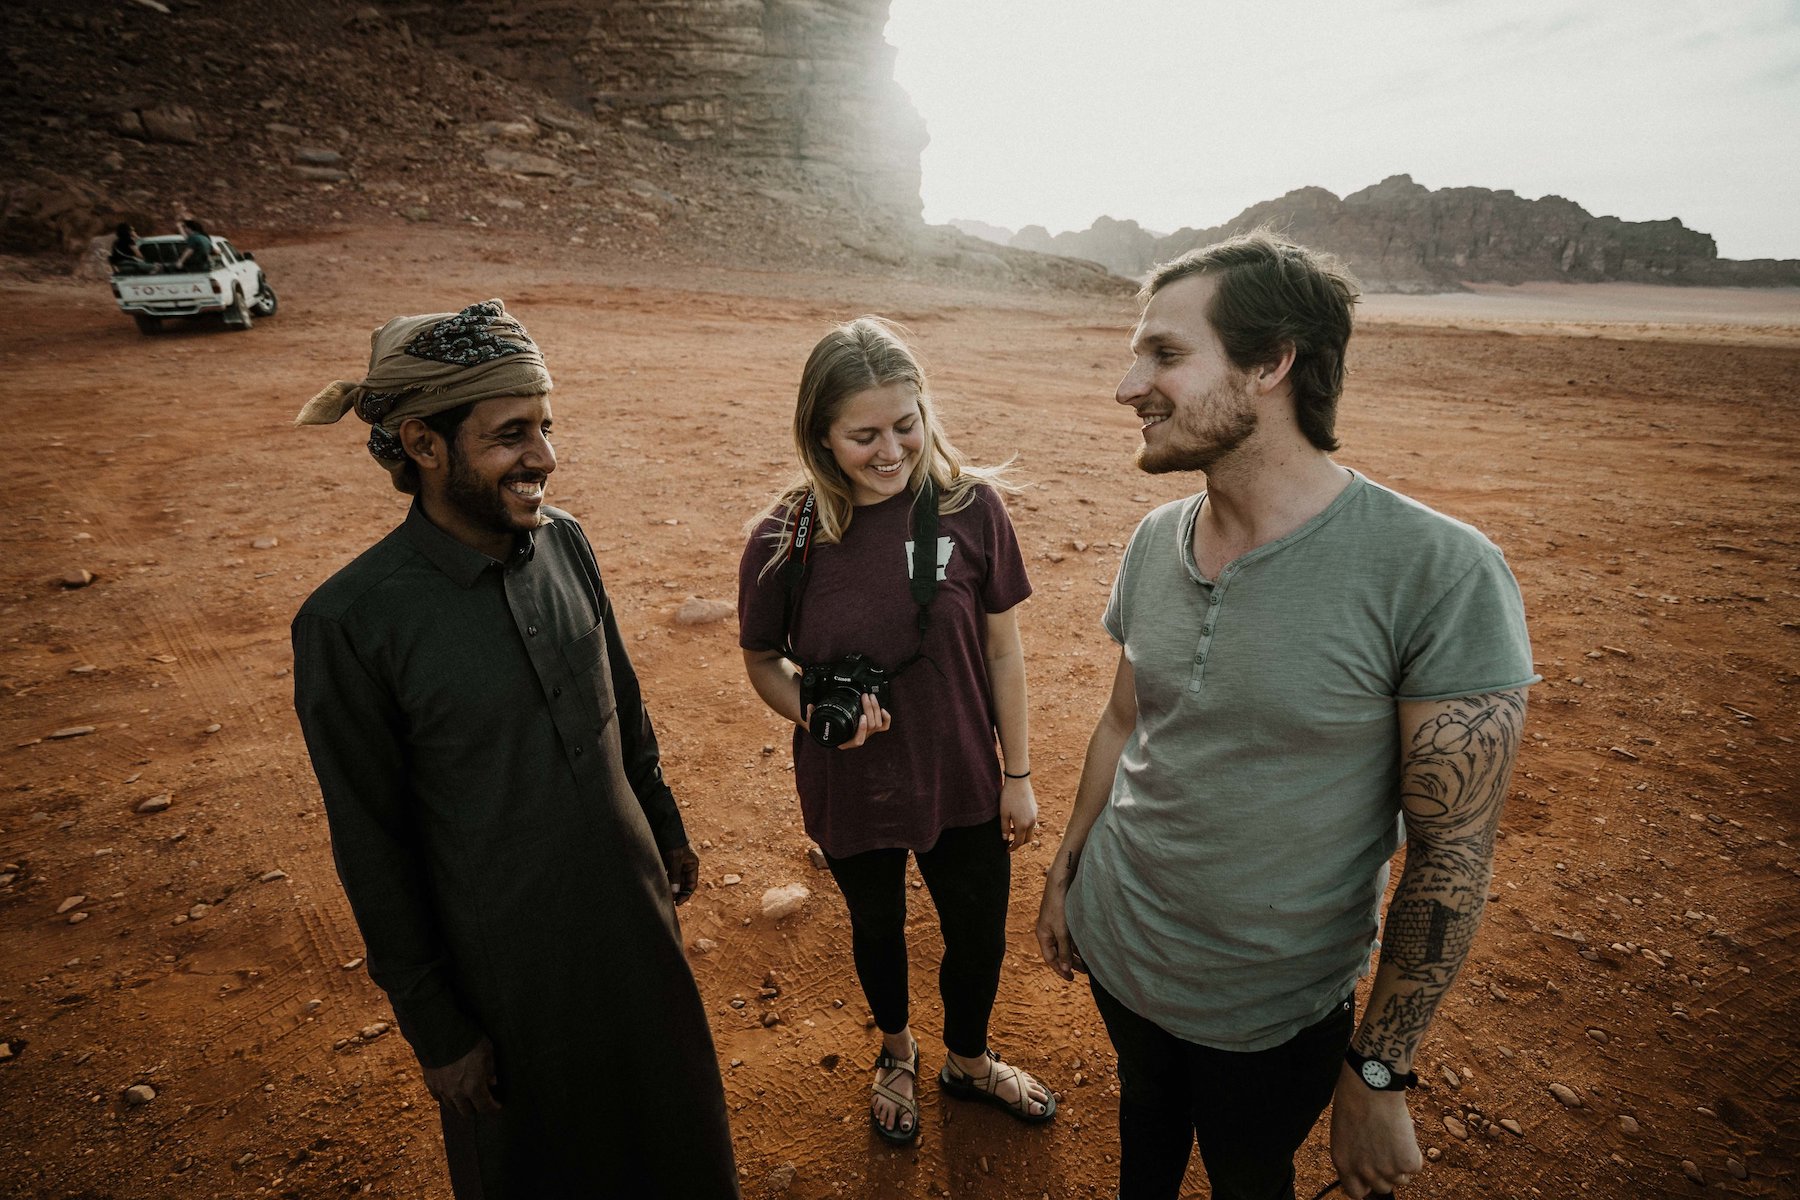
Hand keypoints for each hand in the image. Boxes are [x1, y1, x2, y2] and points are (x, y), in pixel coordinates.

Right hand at [422, 1036, 501, 1117]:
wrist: (440, 1033)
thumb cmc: (468, 1041)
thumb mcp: (487, 1052)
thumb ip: (490, 1069)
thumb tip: (492, 1082)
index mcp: (474, 1087)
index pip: (484, 1106)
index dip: (492, 1108)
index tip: (497, 1106)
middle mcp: (457, 1093)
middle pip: (466, 1111)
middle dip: (476, 1108)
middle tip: (480, 1102)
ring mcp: (442, 1089)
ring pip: (451, 1106)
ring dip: (460, 1104)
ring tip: (465, 1098)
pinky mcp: (430, 1083)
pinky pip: (438, 1097)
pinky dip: (445, 1097)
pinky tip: (449, 1092)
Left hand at [664, 843, 698, 905]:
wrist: (666, 827)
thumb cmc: (674, 842)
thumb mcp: (675, 859)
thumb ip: (675, 875)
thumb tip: (674, 892)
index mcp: (693, 864)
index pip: (691, 884)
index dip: (686, 894)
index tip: (677, 903)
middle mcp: (686, 865)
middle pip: (682, 883)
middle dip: (676, 893)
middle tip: (668, 902)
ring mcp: (677, 863)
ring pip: (674, 879)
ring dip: (669, 887)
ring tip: (662, 896)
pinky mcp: (668, 861)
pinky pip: (667, 874)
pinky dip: (664, 880)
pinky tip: (658, 885)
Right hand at [804, 692, 891, 749]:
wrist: (829, 729)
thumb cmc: (823, 728)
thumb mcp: (814, 724)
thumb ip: (810, 716)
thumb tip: (810, 707)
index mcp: (846, 741)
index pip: (858, 740)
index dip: (863, 729)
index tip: (862, 717)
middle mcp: (857, 738)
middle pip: (871, 727)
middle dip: (870, 710)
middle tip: (865, 696)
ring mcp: (866, 733)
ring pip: (877, 724)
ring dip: (875, 709)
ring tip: (869, 696)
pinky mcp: (872, 728)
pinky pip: (884, 726)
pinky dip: (886, 718)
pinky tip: (882, 708)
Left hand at [999, 775, 1036, 851]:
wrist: (1018, 781)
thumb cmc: (1008, 797)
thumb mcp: (1003, 813)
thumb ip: (1004, 828)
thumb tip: (1005, 839)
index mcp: (1022, 825)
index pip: (1019, 842)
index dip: (1012, 848)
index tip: (1006, 850)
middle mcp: (1031, 822)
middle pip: (1027, 839)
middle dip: (1019, 843)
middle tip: (1009, 843)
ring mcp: (1035, 815)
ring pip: (1030, 831)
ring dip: (1022, 834)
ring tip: (1010, 830)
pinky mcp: (1035, 809)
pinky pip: (1032, 823)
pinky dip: (1025, 827)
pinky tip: (1016, 821)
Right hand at [1034, 851, 1078, 980]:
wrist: (1061, 882)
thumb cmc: (1059, 905)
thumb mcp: (1062, 931)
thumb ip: (1063, 950)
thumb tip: (1064, 968)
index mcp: (1043, 935)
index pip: (1050, 958)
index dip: (1060, 969)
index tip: (1071, 979)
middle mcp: (1048, 931)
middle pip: (1058, 952)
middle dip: (1069, 963)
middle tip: (1083, 972)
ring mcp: (1055, 924)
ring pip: (1065, 944)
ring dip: (1074, 953)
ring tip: (1087, 962)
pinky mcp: (1063, 918)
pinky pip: (1069, 936)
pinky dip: (1076, 943)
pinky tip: (1086, 946)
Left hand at [1330, 1061, 1422, 1196]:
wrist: (1372, 1088)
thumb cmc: (1355, 1101)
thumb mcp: (1344, 1133)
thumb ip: (1354, 1154)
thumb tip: (1366, 1163)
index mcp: (1344, 1165)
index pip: (1355, 1192)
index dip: (1365, 1184)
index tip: (1372, 1176)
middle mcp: (1364, 1173)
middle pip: (1382, 1187)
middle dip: (1386, 1173)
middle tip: (1388, 1151)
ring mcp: (1387, 1170)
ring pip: (1402, 1180)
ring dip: (1402, 1164)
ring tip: (1396, 1139)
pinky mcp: (1407, 1163)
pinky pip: (1416, 1167)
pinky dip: (1415, 1153)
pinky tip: (1405, 1135)